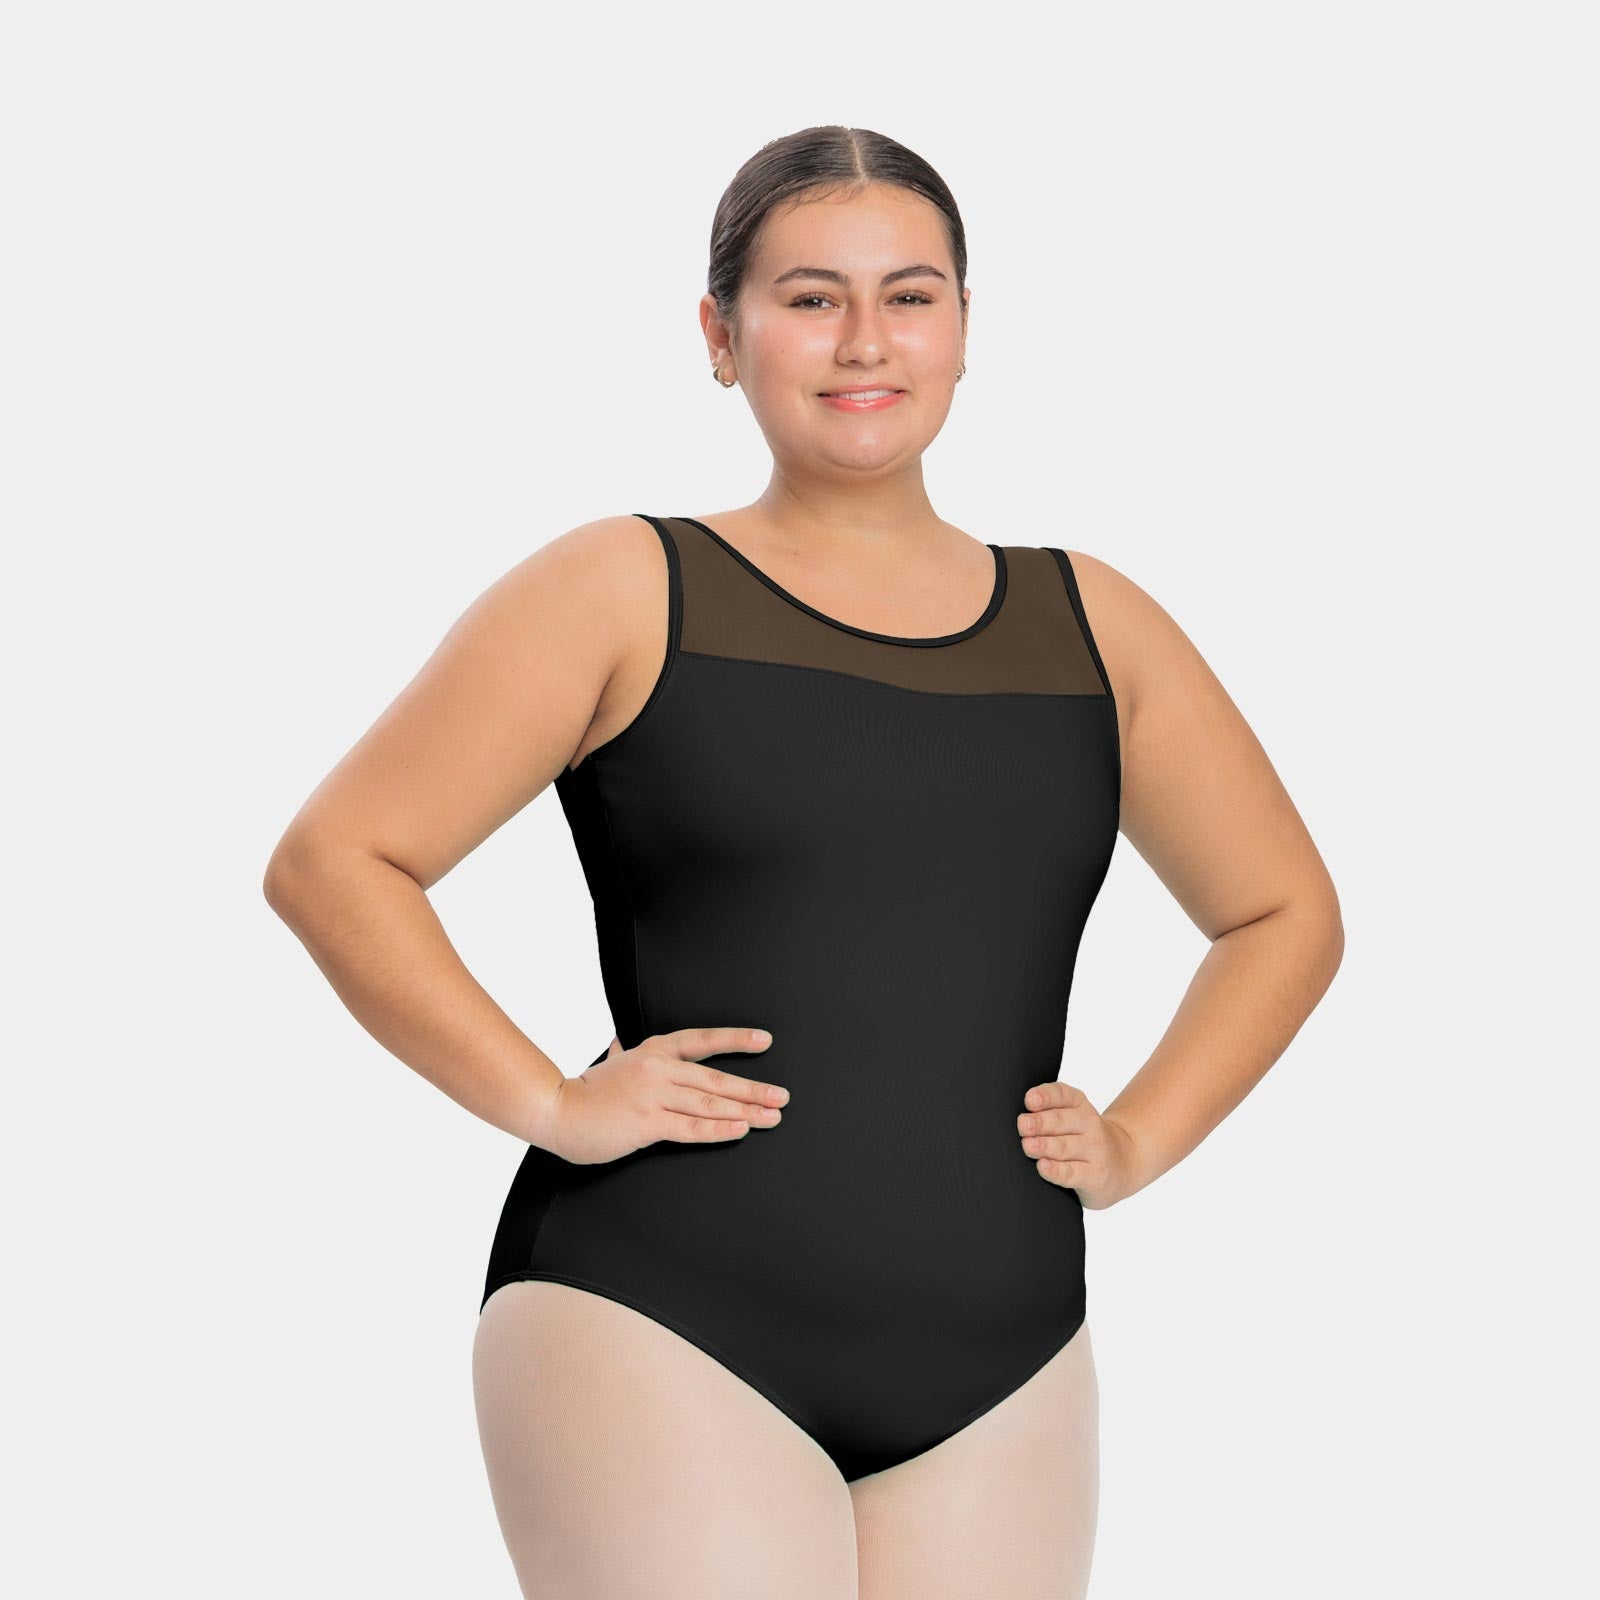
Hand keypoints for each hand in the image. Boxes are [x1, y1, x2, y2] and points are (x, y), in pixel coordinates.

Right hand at [543, 1028, 787, 1164]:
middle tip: (782, 1096)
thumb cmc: (586, 1091)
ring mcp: (654, 1096)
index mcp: (653, 1051)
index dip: (735, 1039)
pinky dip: (718, 1129)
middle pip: (716, 1077)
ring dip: (745, 1111)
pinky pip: (691, 1127)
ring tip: (771, 1117)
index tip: (765, 1040)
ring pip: (709, 1103)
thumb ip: (620, 1054)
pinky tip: (740, 1130)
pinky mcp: (647, 1123)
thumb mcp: (608, 1065)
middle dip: (753, 1089)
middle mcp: (658, 1069)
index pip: (702, 1040)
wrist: (556, 1111)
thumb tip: (618, 1042)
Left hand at [1016, 1080, 1138, 1209]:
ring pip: (1065, 1146)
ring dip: (1045, 1146)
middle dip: (1040, 1123)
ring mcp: (1094, 1150)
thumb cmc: (1082, 1138)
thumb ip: (1046, 1111)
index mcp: (1078, 1104)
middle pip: (1060, 1121)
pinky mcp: (1094, 1175)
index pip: (1062, 1094)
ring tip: (1028, 1145)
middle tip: (1022, 1125)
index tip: (1029, 1100)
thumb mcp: (1071, 1117)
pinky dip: (1056, 1170)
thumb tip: (1017, 1116)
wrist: (1122, 1163)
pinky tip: (1043, 1166)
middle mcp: (1088, 1123)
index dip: (1045, 1096)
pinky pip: (1072, 1173)